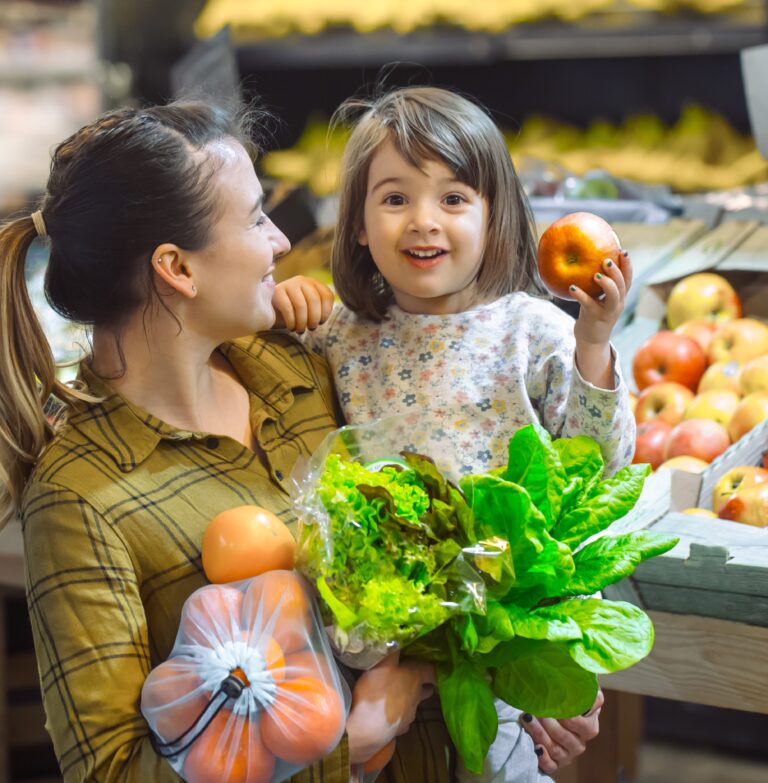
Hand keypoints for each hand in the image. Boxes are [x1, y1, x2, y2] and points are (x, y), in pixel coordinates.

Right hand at [272, 275, 333, 331]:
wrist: (272, 311)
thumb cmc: (295, 312)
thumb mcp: (309, 309)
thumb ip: (319, 309)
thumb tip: (321, 320)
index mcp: (314, 284)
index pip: (327, 296)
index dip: (326, 312)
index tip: (321, 323)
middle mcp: (302, 281)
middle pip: (314, 300)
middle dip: (314, 318)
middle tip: (311, 328)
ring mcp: (289, 284)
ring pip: (301, 305)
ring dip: (302, 322)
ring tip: (301, 330)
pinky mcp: (277, 291)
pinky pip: (287, 308)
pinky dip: (291, 321)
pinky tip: (291, 328)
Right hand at [346, 652, 434, 764]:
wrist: (368, 728)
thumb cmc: (377, 689)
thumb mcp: (383, 662)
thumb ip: (392, 647)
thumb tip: (399, 633)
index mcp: (416, 678)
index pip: (432, 671)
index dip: (431, 667)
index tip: (430, 663)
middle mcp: (417, 697)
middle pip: (426, 689)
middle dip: (422, 684)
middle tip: (412, 677)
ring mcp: (409, 715)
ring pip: (414, 704)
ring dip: (408, 699)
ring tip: (396, 694)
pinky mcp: (399, 730)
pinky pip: (402, 719)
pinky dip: (398, 714)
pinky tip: (388, 712)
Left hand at [520, 689, 603, 774]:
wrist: (554, 713)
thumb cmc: (564, 698)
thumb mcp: (574, 689)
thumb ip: (580, 684)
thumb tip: (578, 668)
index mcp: (589, 726)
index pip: (582, 724)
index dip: (569, 716)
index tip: (556, 703)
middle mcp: (580, 742)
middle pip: (564, 736)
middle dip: (548, 722)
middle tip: (535, 708)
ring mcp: (568, 754)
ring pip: (555, 748)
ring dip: (539, 733)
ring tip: (528, 718)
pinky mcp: (556, 763)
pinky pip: (550, 765)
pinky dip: (543, 757)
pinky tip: (535, 746)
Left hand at [572, 251, 632, 388]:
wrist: (591, 341)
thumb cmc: (593, 315)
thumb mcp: (599, 299)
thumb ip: (599, 285)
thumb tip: (588, 262)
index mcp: (619, 298)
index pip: (628, 280)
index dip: (627, 266)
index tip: (623, 251)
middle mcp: (616, 304)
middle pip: (623, 286)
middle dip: (617, 272)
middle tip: (606, 260)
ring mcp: (606, 312)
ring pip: (612, 297)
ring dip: (606, 284)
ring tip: (596, 275)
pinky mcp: (594, 318)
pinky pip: (588, 305)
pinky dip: (580, 295)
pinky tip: (571, 287)